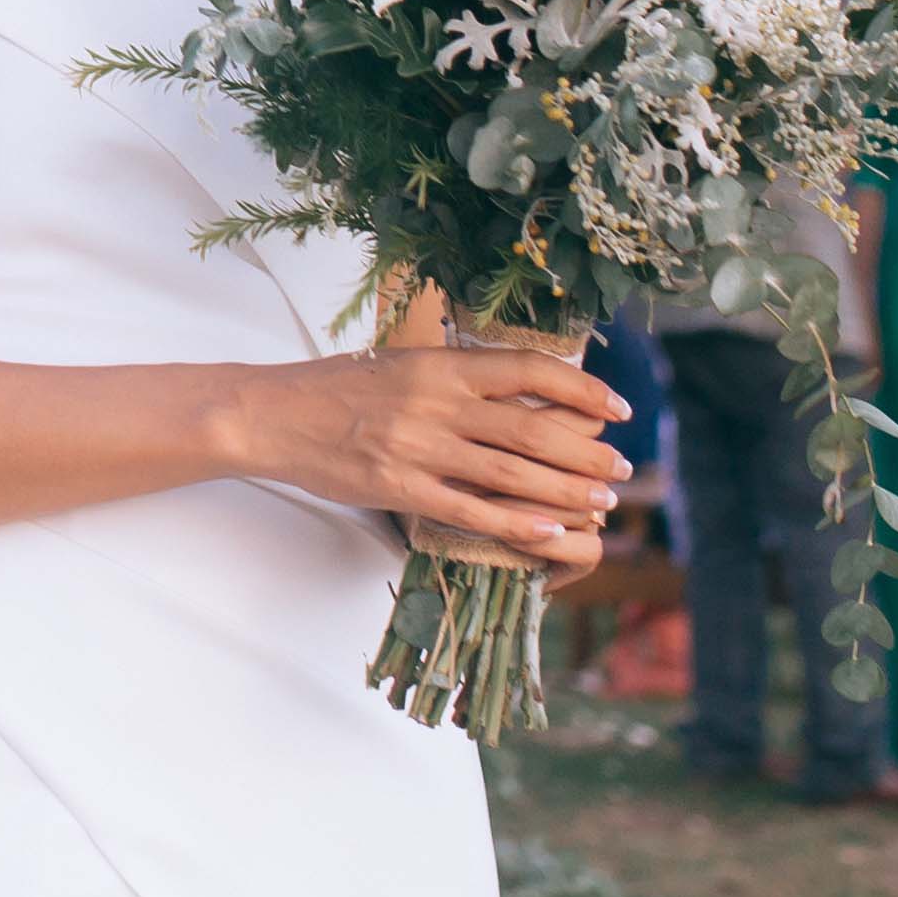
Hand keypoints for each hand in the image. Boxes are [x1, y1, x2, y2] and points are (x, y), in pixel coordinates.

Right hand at [244, 345, 631, 568]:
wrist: (274, 414)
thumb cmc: (341, 387)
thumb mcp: (404, 363)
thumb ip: (458, 376)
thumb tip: (523, 387)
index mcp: (441, 364)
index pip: (530, 371)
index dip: (583, 390)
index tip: (619, 409)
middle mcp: (437, 403)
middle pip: (534, 428)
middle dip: (589, 452)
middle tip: (623, 469)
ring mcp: (420, 448)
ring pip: (512, 474)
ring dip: (567, 490)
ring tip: (602, 502)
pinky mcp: (401, 488)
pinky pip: (472, 511)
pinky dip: (518, 524)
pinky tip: (553, 532)